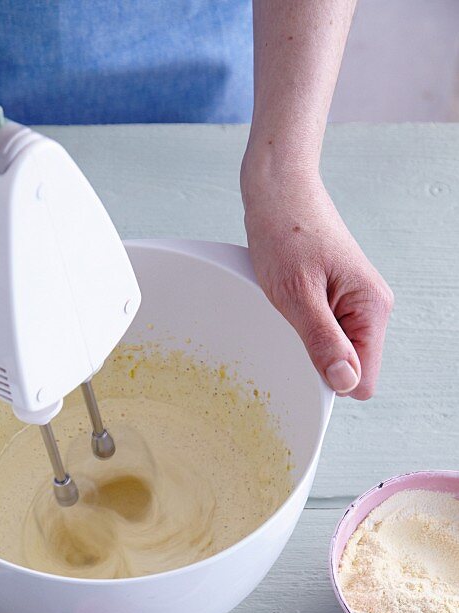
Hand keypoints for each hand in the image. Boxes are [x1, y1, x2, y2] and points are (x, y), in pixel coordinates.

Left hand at [242, 169, 393, 399]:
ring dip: (307, 340)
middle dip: (317, 359)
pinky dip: (303, 324)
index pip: (363, 381)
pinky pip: (325, 332)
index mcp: (372, 308)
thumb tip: (345, 382)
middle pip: (349, 369)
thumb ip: (323, 341)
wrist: (279, 189)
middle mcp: (371, 307)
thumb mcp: (297, 295)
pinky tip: (290, 300)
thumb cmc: (285, 233)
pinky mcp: (337, 295)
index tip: (303, 353)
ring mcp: (355, 301)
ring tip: (289, 306)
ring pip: (335, 351)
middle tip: (290, 324)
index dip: (330, 378)